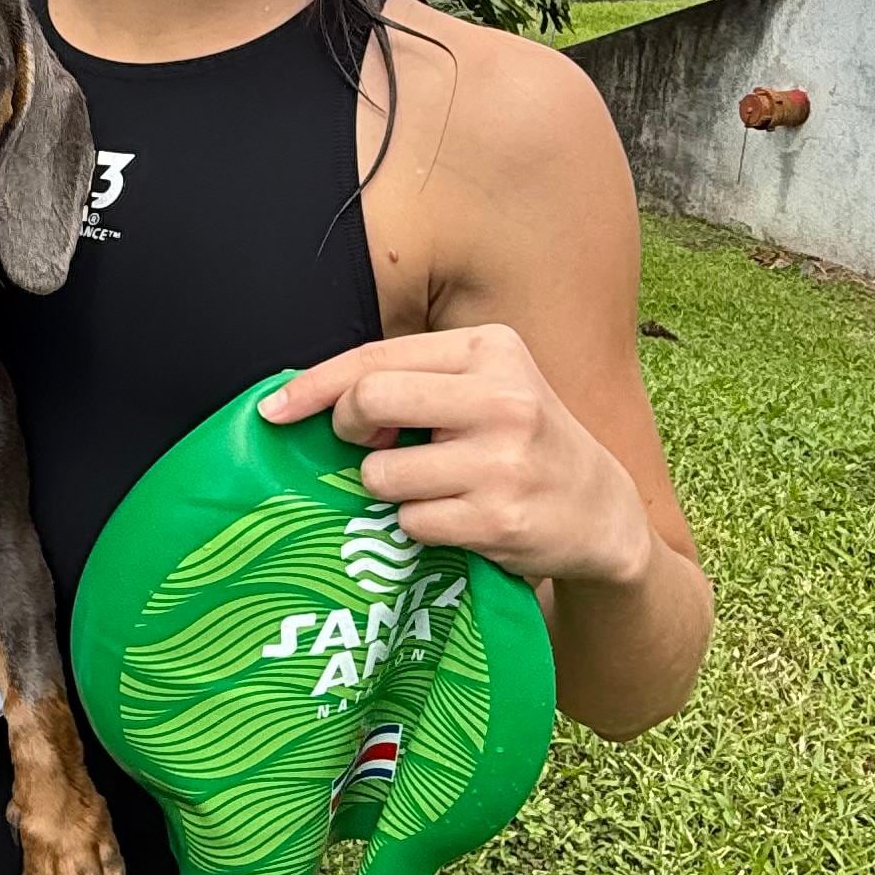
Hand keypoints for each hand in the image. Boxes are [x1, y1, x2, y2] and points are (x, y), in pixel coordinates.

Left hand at [260, 327, 655, 590]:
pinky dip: (419, 525)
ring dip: (390, 488)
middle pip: (369, 401)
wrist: (600, 510)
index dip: (315, 385)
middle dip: (349, 429)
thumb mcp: (487, 386)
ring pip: (382, 472)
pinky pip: (411, 522)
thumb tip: (316, 400)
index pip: (377, 358)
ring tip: (434, 487)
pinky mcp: (499, 518)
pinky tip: (459, 517)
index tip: (274, 410)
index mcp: (492, 349)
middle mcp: (503, 396)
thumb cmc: (523, 442)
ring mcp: (503, 460)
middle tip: (369, 447)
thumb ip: (416, 382)